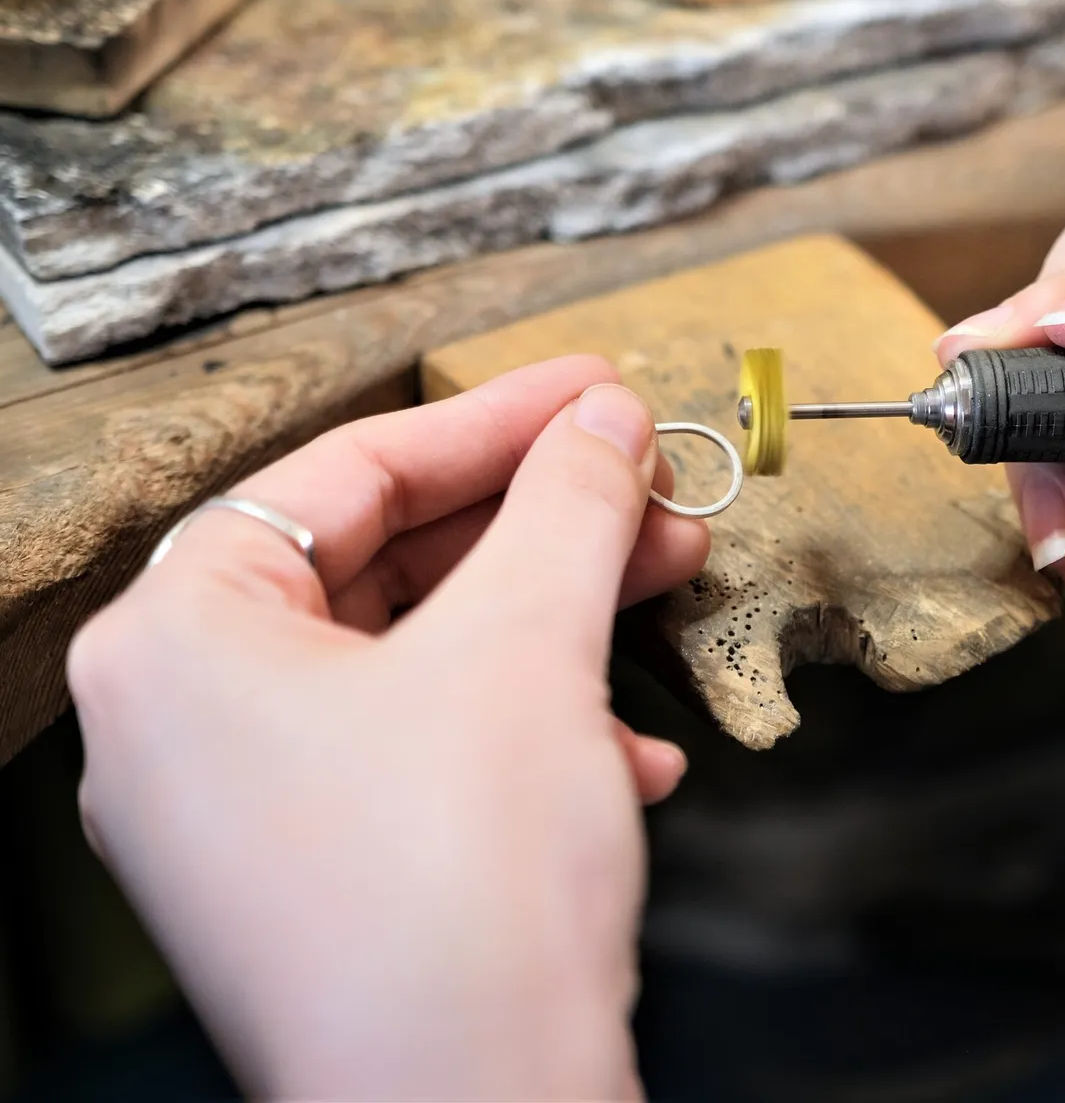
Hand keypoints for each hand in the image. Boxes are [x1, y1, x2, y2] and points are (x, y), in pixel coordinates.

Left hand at [67, 356, 709, 1099]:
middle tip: (646, 490)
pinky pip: (431, 758)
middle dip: (543, 530)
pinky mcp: (321, 881)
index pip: (347, 473)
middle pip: (389, 567)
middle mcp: (187, 727)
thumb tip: (602, 422)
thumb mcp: (529, 648)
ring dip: (556, 627)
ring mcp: (247, 815)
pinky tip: (632, 754)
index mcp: (179, 643)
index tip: (593, 392)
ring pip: (422, 666)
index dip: (495, 420)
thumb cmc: (457, 896)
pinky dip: (535, 733)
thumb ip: (566, 505)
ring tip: (662, 592)